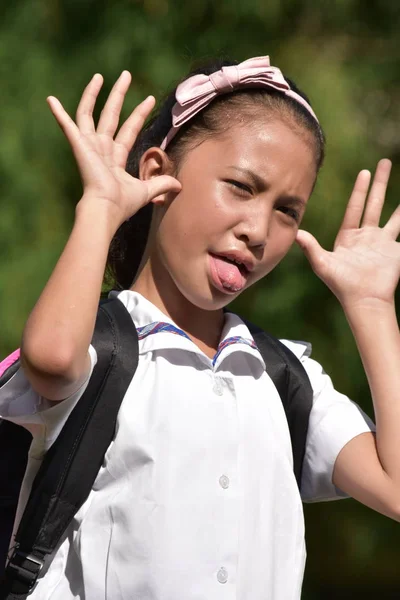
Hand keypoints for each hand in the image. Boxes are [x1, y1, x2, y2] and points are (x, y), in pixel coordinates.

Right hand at [47, 71, 180, 223]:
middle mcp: (101, 149)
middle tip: (126, 75)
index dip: (139, 114)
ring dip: (93, 95)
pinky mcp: (79, 146)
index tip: (150, 98)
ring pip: (89, 114)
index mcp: (115, 158)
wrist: (106, 209)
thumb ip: (161, 184)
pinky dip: (58, 113)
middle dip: (118, 95)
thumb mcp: (147, 191)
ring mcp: (88, 146)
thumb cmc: (123, 204)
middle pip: (110, 115)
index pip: (129, 130)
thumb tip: (179, 186)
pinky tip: (50, 99)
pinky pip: (67, 126)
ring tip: (99, 76)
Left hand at [296, 159, 399, 309]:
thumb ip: (310, 248)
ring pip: (394, 216)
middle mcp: (366, 237)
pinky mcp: (395, 250)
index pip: (355, 207)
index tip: (365, 172)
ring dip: (399, 201)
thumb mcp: (323, 265)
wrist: (364, 300)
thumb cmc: (342, 285)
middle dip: (380, 183)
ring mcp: (383, 243)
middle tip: (384, 162)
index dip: (360, 190)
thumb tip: (295, 233)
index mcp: (349, 237)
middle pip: (374, 204)